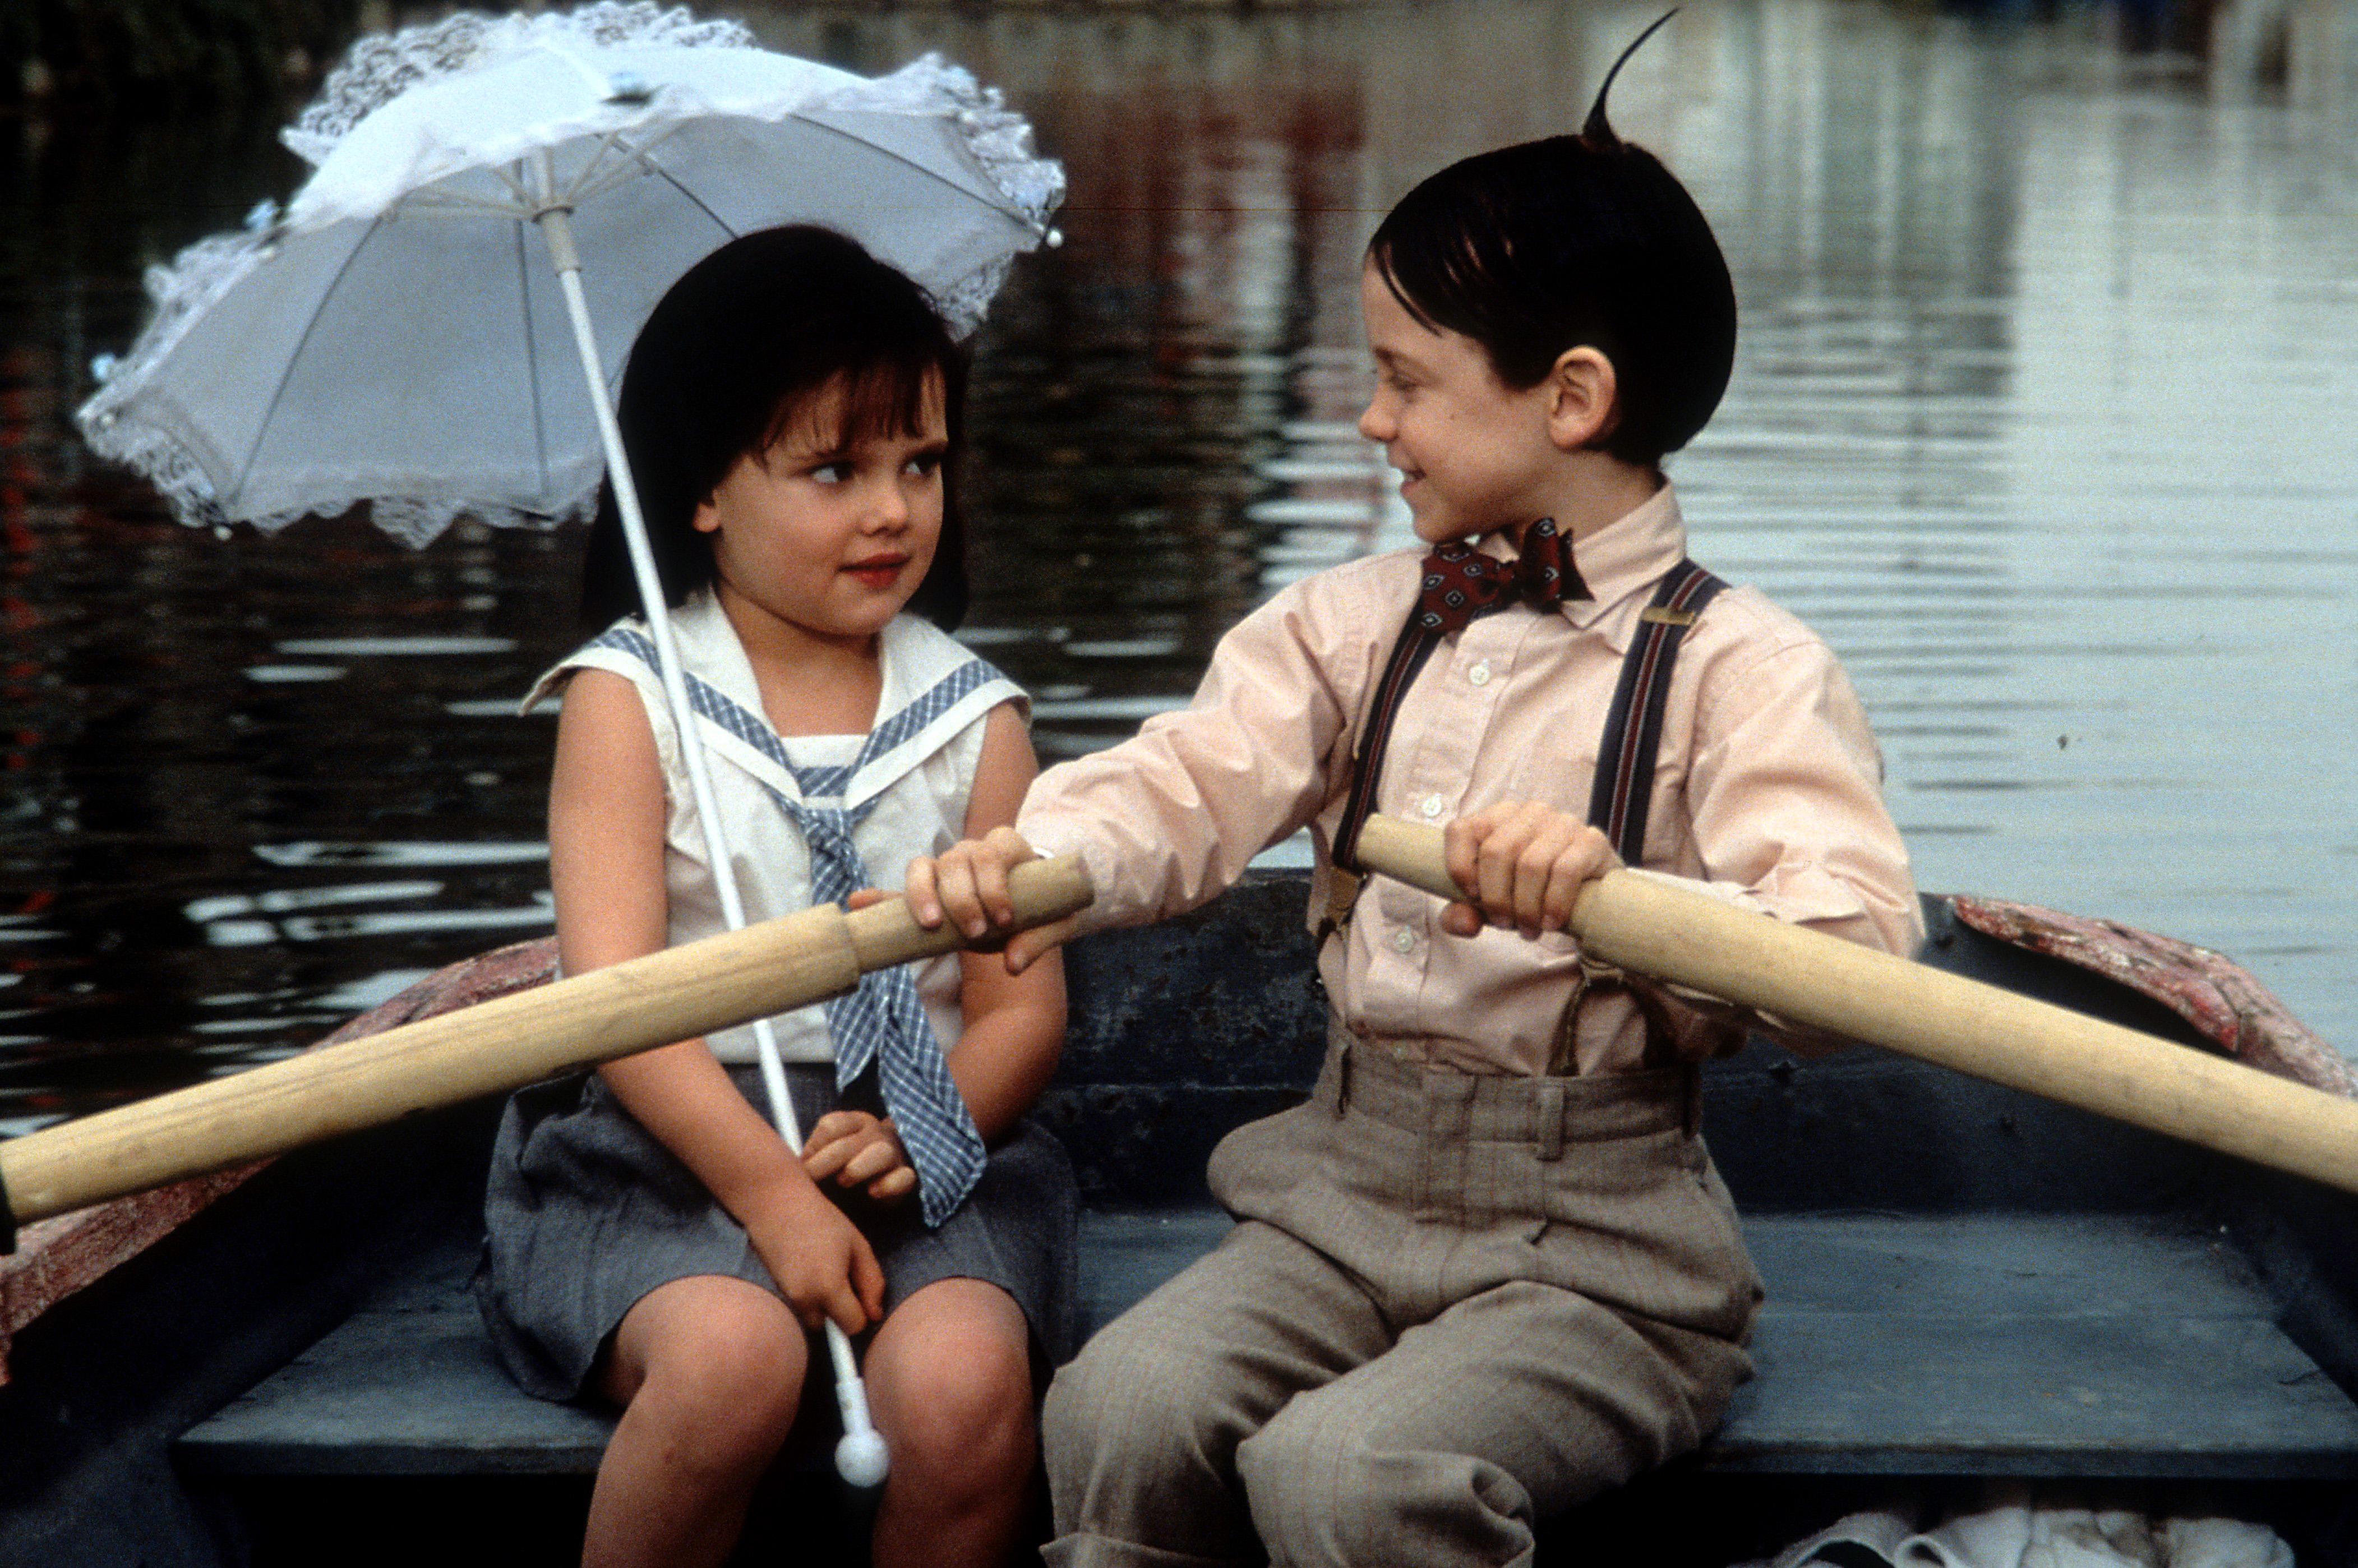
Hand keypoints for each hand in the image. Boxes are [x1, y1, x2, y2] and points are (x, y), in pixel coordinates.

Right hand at [742, 1178, 886, 1335]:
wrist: (774, 1202)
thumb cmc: (821, 1219)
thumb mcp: (858, 1245)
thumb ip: (872, 1282)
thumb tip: (875, 1316)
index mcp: (830, 1287)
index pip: (853, 1326)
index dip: (861, 1313)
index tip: (860, 1294)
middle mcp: (805, 1299)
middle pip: (830, 1326)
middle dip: (837, 1310)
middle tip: (838, 1275)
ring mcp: (786, 1297)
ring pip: (811, 1318)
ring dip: (819, 1305)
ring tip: (819, 1269)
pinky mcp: (774, 1291)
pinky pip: (797, 1306)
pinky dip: (804, 1296)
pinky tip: (804, 1267)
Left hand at [802, 1110, 915, 1202]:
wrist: (883, 1174)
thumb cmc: (846, 1164)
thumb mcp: (828, 1152)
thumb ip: (813, 1154)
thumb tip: (794, 1166)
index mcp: (853, 1122)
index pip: (831, 1126)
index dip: (814, 1146)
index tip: (802, 1165)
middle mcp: (875, 1133)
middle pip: (850, 1142)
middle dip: (826, 1162)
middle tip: (811, 1180)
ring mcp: (894, 1153)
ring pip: (881, 1153)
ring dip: (858, 1168)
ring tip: (843, 1181)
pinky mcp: (906, 1176)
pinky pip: (904, 1178)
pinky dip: (888, 1185)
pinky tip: (873, 1192)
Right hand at [905, 826, 1077, 974]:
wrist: (1029, 902)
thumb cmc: (1042, 907)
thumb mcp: (1053, 922)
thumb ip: (1037, 940)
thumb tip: (1013, 965)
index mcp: (1007, 847)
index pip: (993, 856)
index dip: (994, 888)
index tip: (1004, 921)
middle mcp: (974, 848)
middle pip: (958, 860)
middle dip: (963, 899)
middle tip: (975, 933)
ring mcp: (949, 861)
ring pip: (929, 865)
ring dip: (927, 895)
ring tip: (934, 925)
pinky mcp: (930, 877)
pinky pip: (912, 874)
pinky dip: (906, 893)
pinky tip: (901, 915)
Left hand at [1440, 800, 1620, 939]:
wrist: (1590, 897)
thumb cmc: (1529, 894)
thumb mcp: (1490, 905)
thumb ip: (1463, 915)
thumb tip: (1465, 923)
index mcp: (1496, 817)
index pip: (1460, 830)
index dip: (1459, 867)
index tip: (1472, 897)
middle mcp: (1529, 812)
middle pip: (1496, 852)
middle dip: (1497, 898)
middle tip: (1506, 924)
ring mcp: (1562, 822)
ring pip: (1530, 864)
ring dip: (1526, 908)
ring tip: (1529, 929)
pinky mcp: (1591, 840)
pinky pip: (1565, 871)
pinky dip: (1554, 904)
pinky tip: (1551, 922)